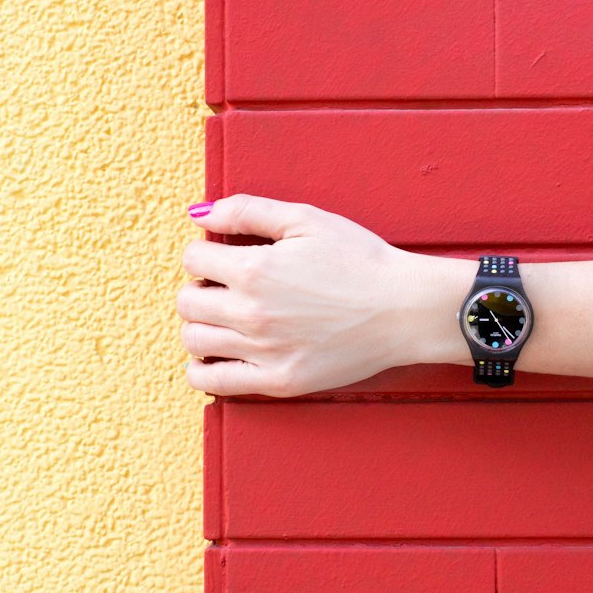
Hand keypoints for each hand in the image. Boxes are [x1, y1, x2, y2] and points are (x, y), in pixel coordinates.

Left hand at [178, 194, 436, 396]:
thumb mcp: (307, 220)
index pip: (193, 258)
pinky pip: (213, 381)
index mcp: (255, 269)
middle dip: (200, 286)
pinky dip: (202, 369)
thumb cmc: (362, 261)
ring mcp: (263, 351)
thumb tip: (200, 212)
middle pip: (187, 300)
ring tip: (224, 317)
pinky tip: (215, 354)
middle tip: (225, 286)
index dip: (206, 252)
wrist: (405, 309)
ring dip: (200, 323)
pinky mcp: (278, 381)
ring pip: (194, 339)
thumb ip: (248, 211)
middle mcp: (251, 313)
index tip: (224, 256)